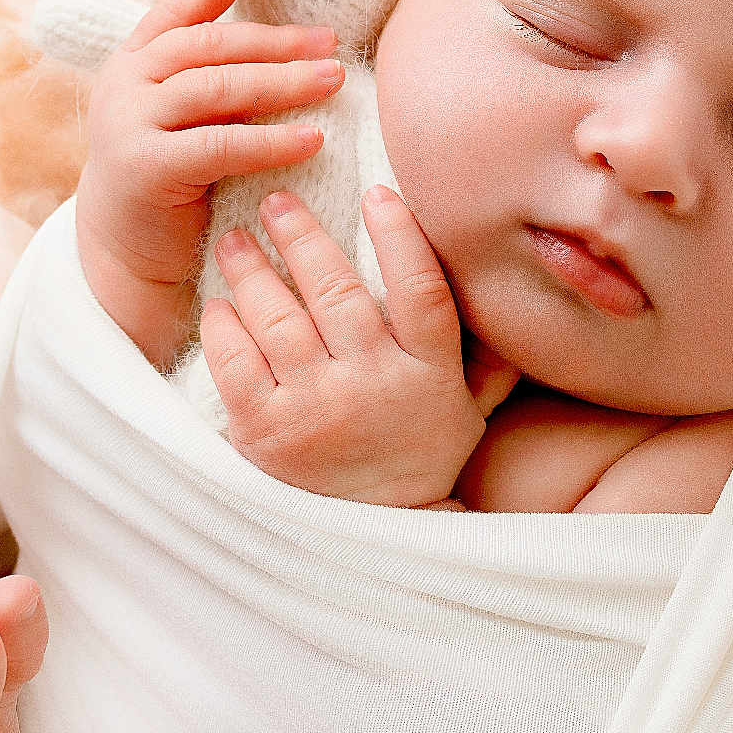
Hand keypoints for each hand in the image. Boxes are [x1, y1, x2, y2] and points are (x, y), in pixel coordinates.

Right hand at [74, 0, 343, 365]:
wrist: (127, 251)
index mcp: (136, 59)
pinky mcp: (144, 169)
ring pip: (217, 88)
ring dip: (282, 82)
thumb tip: (305, 43)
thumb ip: (220, 76)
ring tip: (334, 80)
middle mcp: (126, 83)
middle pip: (212, 47)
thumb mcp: (189, 114)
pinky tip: (313, 140)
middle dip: (277, 41)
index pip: (183, 7)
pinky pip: (220, 145)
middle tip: (332, 41)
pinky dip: (271, 141)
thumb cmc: (176, 173)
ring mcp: (128, 123)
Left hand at [200, 187, 517, 506]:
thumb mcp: (468, 408)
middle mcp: (372, 386)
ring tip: (235, 241)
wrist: (374, 540)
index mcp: (428, 373)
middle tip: (277, 200)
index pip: (419, 288)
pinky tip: (219, 302)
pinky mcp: (265, 435)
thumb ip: (486, 353)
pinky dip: (224, 327)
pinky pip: (237, 364)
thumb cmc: (421, 456)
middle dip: (302, 236)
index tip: (376, 192)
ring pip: (278, 319)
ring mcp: (316, 410)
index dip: (399, 234)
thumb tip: (513, 291)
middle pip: (336, 291)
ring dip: (252, 270)